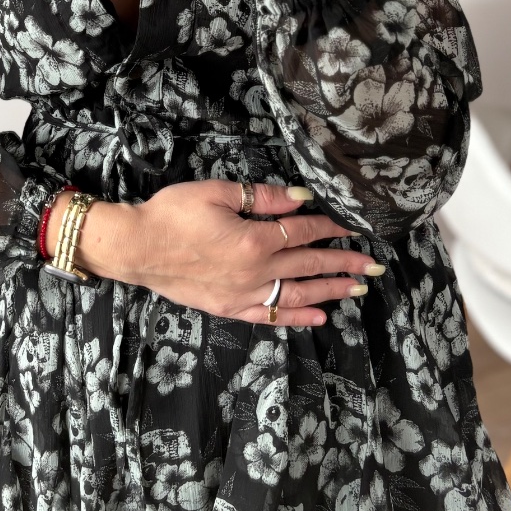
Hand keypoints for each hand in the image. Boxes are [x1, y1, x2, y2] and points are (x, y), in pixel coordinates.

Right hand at [60, 181, 382, 327]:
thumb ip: (262, 197)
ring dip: (330, 292)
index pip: (303, 232)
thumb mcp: (216, 192)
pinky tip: (317, 318)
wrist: (136, 248)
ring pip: (298, 295)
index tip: (352, 226)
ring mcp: (243, 295)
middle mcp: (255, 272)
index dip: (330, 227)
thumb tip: (301, 199)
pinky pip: (269, 316)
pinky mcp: (228, 308)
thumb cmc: (172, 214)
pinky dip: (295, 318)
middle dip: (344, 264)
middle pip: (309, 267)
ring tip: (356, 288)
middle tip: (373, 265)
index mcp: (255, 240)